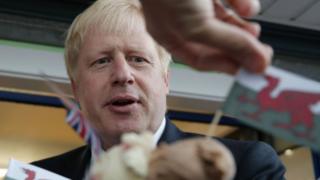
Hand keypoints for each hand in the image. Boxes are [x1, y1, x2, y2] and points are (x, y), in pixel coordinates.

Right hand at [140, 0, 272, 73]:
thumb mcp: (197, 26)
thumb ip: (228, 44)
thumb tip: (255, 63)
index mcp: (170, 35)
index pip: (200, 59)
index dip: (224, 67)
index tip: (247, 71)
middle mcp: (182, 20)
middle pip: (215, 41)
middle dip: (237, 47)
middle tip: (258, 53)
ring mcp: (196, 2)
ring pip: (224, 21)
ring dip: (242, 29)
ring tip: (255, 33)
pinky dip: (241, 4)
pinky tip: (247, 9)